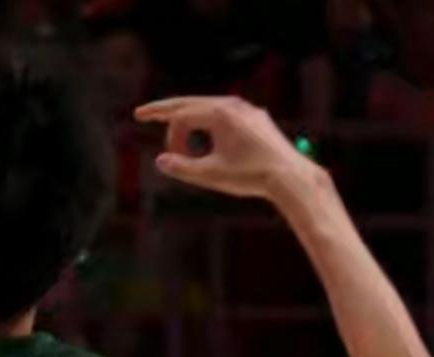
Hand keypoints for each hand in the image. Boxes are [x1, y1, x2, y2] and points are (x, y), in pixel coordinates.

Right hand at [135, 96, 314, 199]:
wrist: (290, 176)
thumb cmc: (251, 176)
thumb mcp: (211, 175)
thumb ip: (182, 168)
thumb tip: (160, 161)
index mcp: (219, 113)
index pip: (181, 116)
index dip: (168, 134)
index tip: (166, 153)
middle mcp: (233, 105)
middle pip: (190, 103)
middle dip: (166, 110)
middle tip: (142, 113)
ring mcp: (247, 110)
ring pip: (209, 107)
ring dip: (189, 119)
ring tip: (175, 129)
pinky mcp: (257, 119)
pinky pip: (226, 114)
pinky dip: (209, 121)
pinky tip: (207, 132)